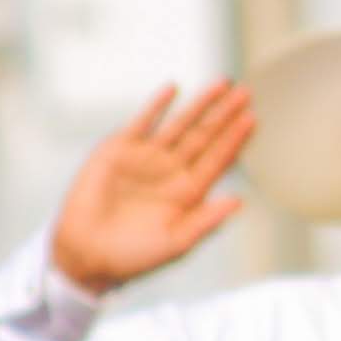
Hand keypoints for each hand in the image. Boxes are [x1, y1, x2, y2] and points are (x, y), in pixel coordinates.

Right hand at [50, 81, 253, 294]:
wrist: (87, 253)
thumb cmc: (134, 255)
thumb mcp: (176, 243)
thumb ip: (206, 221)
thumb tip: (239, 201)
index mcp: (189, 192)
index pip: (218, 160)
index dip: (235, 140)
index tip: (252, 120)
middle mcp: (172, 170)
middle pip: (205, 136)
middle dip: (225, 115)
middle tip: (246, 93)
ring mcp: (147, 158)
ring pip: (180, 124)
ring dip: (200, 105)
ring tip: (221, 84)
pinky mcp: (120, 150)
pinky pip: (142, 122)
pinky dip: (157, 106)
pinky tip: (173, 90)